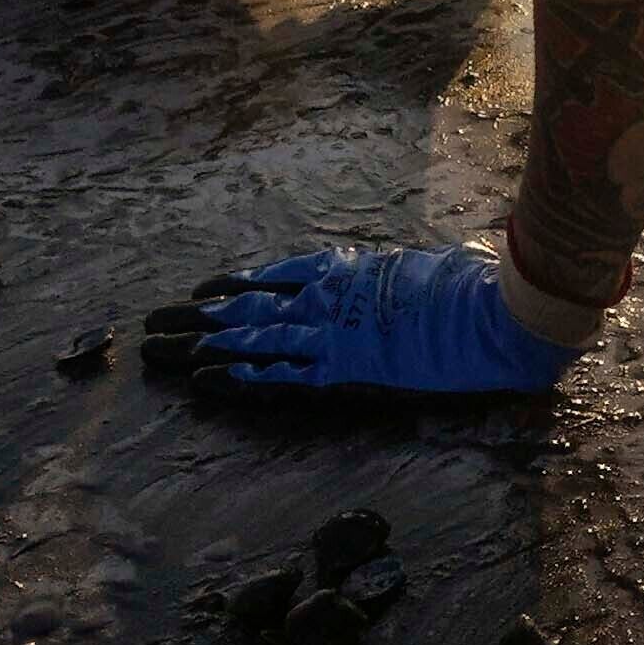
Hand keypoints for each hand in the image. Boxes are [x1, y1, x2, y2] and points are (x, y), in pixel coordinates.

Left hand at [165, 242, 579, 399]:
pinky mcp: (341, 367)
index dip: (235, 286)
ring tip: (155, 351)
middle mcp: (327, 296)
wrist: (491, 311)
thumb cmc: (474, 286)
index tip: (203, 293)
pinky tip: (203, 378)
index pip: (276, 277)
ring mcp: (331, 330)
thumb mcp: (433, 268)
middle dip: (196, 317)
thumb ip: (411, 276)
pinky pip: (279, 372)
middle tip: (152, 324)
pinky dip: (239, 373)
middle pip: (246, 304)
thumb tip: (430, 267)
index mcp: (347, 270)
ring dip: (199, 344)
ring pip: (248, 335)